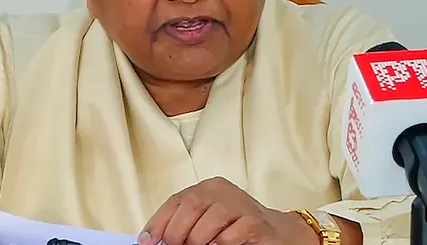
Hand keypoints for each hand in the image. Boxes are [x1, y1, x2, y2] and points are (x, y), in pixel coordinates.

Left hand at [139, 177, 318, 244]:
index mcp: (209, 188)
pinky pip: (229, 236)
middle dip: (176, 233)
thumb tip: (155, 239)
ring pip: (209, 221)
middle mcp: (224, 191)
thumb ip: (186, 224)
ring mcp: (241, 204)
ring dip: (198, 241)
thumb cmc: (239, 228)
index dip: (158, 222)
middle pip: (191, 206)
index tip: (147, 242)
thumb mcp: (209, 220)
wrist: (280, 233)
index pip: (177, 200)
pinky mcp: (254, 223)